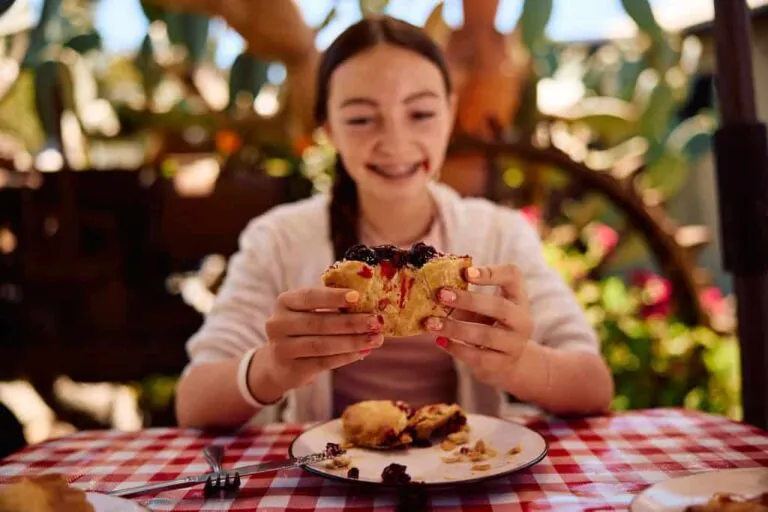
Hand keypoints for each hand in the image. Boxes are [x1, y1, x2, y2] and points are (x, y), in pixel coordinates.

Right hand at [253, 287, 383, 402]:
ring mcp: (281, 348)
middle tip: (377, 322)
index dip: (333, 297)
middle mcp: (278, 324)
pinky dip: (346, 357)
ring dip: (353, 342)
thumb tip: (368, 306)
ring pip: (322, 345)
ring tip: (375, 339)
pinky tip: (363, 352)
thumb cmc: (303, 329)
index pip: (310, 296)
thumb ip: (332, 306)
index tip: (357, 296)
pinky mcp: (290, 369)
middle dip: (352, 323)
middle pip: (319, 323)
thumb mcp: (309, 311)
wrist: (278, 363)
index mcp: (285, 301)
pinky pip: (323, 362)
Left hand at [424, 264, 533, 389]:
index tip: (466, 272)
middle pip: (498, 306)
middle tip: (441, 295)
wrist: (510, 362)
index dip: (490, 273)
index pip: (512, 276)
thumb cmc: (492, 325)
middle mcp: (521, 320)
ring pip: (484, 335)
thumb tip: (435, 290)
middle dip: (468, 300)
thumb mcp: (486, 308)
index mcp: (517, 298)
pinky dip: (456, 348)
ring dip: (454, 328)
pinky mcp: (502, 364)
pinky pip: (477, 357)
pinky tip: (440, 341)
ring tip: (431, 323)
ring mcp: (514, 344)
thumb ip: (467, 298)